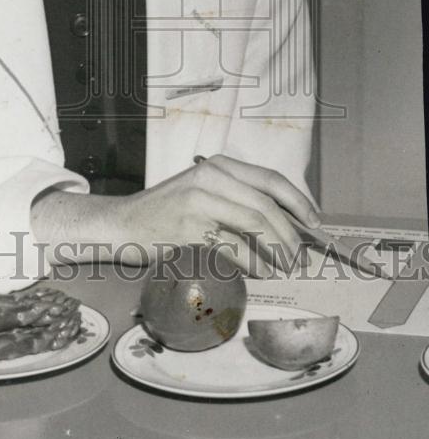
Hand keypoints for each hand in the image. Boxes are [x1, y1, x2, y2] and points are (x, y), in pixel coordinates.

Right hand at [120, 154, 319, 276]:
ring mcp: (198, 200)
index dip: (299, 202)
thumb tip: (286, 224)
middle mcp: (209, 176)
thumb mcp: (202, 192)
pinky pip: (234, 246)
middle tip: (300, 258)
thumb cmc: (167, 213)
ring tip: (286, 268)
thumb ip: (236, 199)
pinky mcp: (189, 227)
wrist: (123, 223)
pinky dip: (255, 263)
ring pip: (255, 222)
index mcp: (218, 165)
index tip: (315, 224)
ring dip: (278, 249)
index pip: (271, 179)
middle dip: (291, 234)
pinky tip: (262, 273)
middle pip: (266, 203)